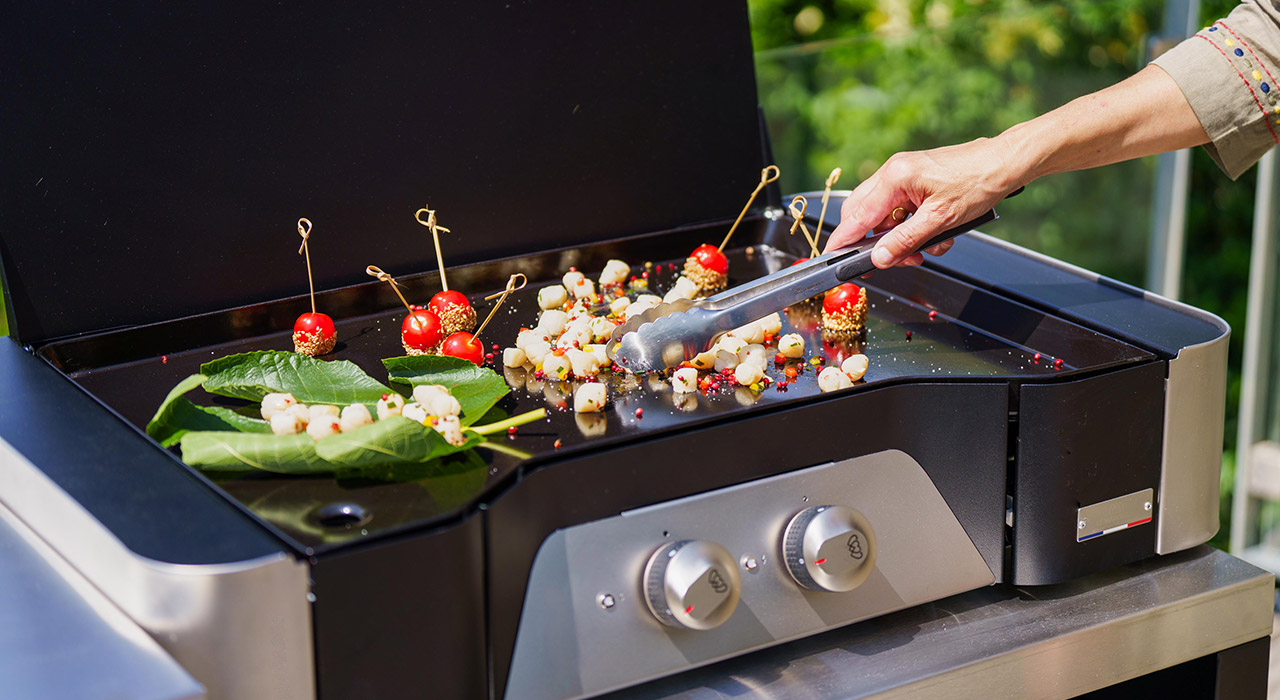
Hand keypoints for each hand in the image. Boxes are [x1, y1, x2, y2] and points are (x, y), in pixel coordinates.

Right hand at [824, 137, 1023, 267]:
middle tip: (896, 259)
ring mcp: (904, 175)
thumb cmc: (978, 183)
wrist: (1005, 163)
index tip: (832, 257)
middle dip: (879, 242)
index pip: (857, 216)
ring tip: (925, 249)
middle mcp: (893, 172)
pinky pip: (902, 209)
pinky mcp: (916, 180)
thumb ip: (905, 241)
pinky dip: (913, 227)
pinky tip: (935, 235)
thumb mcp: (940, 221)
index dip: (844, 240)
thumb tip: (879, 258)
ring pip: (885, 215)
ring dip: (901, 237)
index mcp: (894, 178)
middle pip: (865, 215)